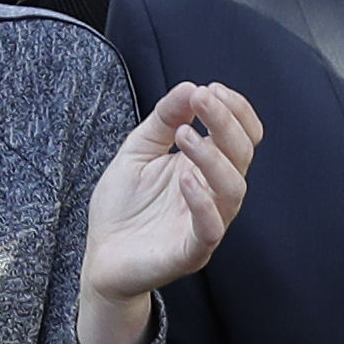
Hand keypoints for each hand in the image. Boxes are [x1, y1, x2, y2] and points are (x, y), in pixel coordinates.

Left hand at [78, 82, 259, 343]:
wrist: (100, 256)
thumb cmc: (124, 205)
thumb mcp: (139, 149)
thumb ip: (164, 118)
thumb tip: (191, 86)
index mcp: (207, 168)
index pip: (244, 136)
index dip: (235, 111)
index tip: (210, 89)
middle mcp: (214, 194)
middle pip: (242, 155)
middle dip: (226, 122)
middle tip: (202, 98)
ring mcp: (206, 224)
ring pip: (233, 190)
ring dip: (213, 157)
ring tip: (183, 135)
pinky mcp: (191, 253)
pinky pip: (210, 229)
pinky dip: (202, 202)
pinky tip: (183, 178)